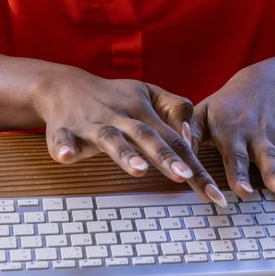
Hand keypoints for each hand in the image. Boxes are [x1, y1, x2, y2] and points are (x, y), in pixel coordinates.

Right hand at [36, 68, 225, 203]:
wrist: (64, 85)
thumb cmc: (114, 96)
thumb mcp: (148, 94)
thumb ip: (175, 110)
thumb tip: (190, 137)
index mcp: (143, 112)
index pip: (174, 140)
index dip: (194, 164)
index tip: (212, 190)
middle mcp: (121, 117)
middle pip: (147, 137)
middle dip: (166, 157)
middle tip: (184, 176)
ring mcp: (93, 124)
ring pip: (110, 138)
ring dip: (124, 153)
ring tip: (138, 169)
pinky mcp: (65, 130)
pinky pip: (63, 138)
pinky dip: (64, 146)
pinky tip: (66, 156)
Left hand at [188, 67, 274, 212]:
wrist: (263, 84)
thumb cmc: (224, 106)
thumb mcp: (200, 111)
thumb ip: (187, 131)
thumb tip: (176, 146)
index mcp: (235, 132)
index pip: (236, 157)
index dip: (240, 176)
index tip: (244, 193)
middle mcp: (262, 140)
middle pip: (271, 161)